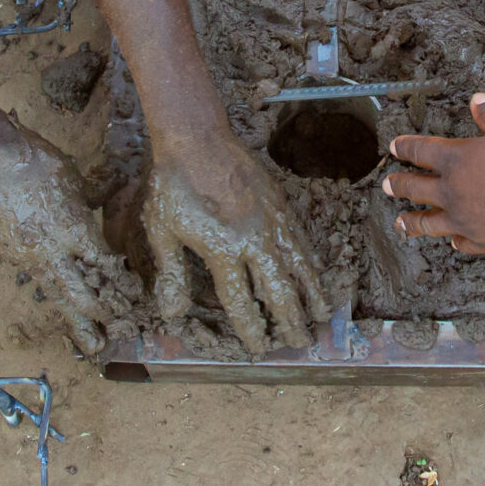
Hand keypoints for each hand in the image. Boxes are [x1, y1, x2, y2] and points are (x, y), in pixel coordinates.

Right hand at [0, 123, 142, 356]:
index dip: (121, 283)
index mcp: (74, 228)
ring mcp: (29, 256)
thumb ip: (93, 197)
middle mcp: (53, 249)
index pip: (104, 265)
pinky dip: (53, 294)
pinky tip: (61, 304)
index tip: (135, 296)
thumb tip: (111, 192)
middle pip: (82, 294)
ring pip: (58, 295)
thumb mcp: (74, 178)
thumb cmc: (35, 160)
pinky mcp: (11, 255)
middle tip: (117, 336)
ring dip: (76, 322)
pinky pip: (38, 279)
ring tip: (92, 346)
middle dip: (101, 316)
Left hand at [143, 127, 328, 352]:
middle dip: (290, 320)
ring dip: (312, 295)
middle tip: (300, 341)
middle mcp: (253, 241)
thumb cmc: (173, 186)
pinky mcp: (280, 205)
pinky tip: (316, 275)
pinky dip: (311, 263)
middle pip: (279, 291)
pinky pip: (301, 241)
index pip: (241, 302)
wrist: (196, 138)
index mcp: (222, 251)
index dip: (252, 329)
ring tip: (322, 316)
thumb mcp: (162, 232)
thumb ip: (172, 275)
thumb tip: (172, 314)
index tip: (260, 347)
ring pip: (300, 267)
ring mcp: (271, 223)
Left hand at [380, 94, 484, 253]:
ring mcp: (463, 220)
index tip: (394, 146)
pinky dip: (454, 239)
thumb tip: (476, 100)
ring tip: (400, 223)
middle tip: (387, 185)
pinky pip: (460, 242)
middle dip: (398, 184)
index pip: (420, 150)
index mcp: (457, 160)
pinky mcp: (480, 241)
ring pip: (428, 222)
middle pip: (415, 188)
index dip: (405, 146)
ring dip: (411, 221)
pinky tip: (453, 240)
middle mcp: (452, 192)